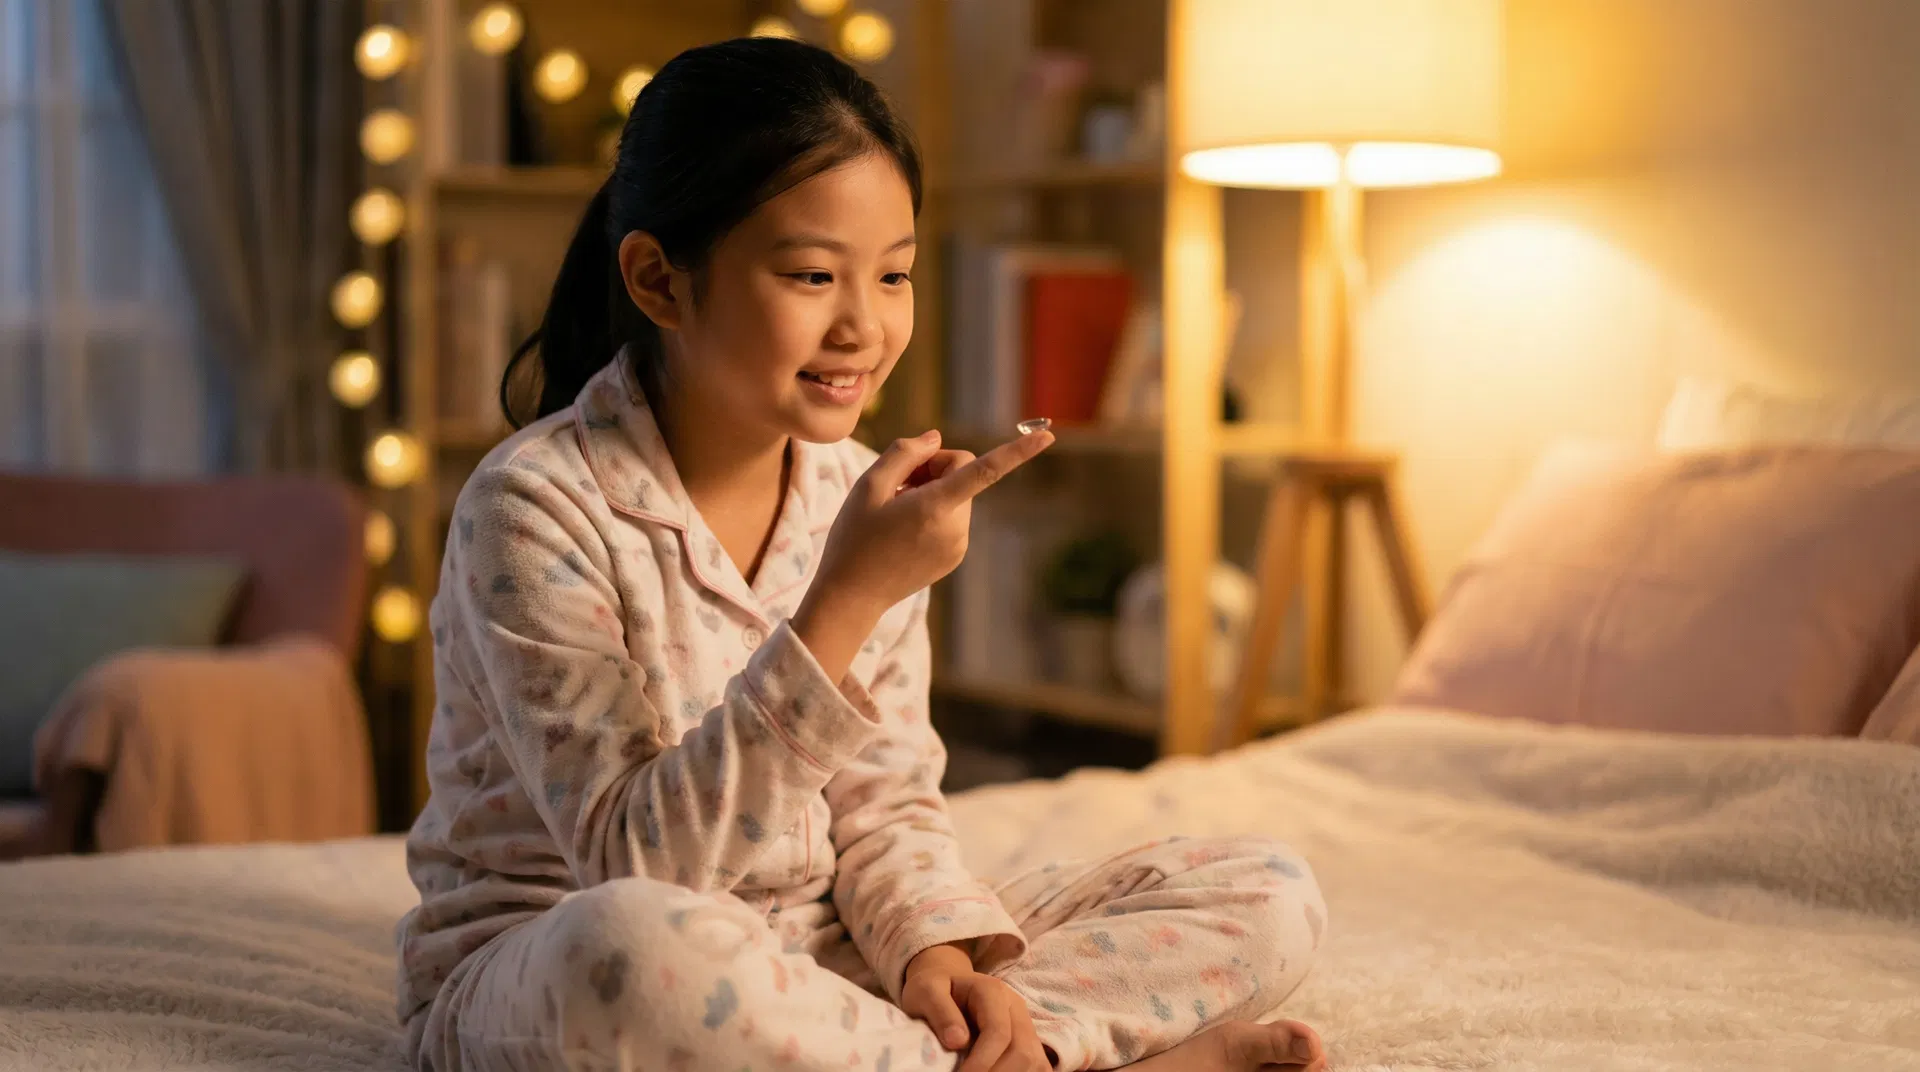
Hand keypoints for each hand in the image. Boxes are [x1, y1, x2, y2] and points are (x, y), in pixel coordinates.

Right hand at [795, 429, 1052, 679]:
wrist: (850, 595)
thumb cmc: (854, 537)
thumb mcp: (868, 485)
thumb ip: (904, 452)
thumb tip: (936, 438)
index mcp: (936, 508)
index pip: (985, 471)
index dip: (1018, 451)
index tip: (1049, 436)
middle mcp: (956, 528)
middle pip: (961, 472)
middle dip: (934, 468)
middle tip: (897, 481)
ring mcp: (958, 546)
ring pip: (957, 495)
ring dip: (931, 490)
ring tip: (895, 508)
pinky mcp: (954, 557)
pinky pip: (952, 518)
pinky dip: (932, 512)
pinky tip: (902, 527)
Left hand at [901, 943, 1049, 1071]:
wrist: (948, 983)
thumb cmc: (936, 989)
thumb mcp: (926, 991)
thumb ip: (940, 1011)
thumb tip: (958, 1041)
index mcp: (992, 991)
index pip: (998, 1033)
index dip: (981, 1063)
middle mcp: (1016, 1007)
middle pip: (1023, 1052)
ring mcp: (1025, 1024)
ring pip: (1035, 1062)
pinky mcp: (1028, 1040)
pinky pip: (1037, 1065)